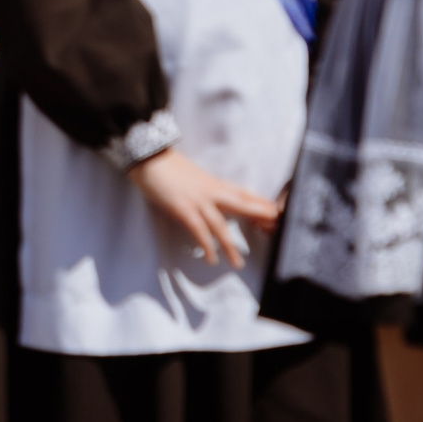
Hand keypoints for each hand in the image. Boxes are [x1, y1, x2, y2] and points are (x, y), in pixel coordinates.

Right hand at [128, 148, 279, 269]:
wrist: (148, 158)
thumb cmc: (167, 166)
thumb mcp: (192, 176)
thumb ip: (205, 187)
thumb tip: (213, 199)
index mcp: (214, 183)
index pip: (242, 193)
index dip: (259, 203)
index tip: (274, 212)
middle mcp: (210, 192)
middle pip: (241, 205)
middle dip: (258, 216)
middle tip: (273, 228)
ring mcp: (198, 201)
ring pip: (220, 226)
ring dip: (229, 246)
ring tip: (237, 263)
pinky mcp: (183, 209)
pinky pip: (199, 231)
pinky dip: (206, 246)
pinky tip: (211, 258)